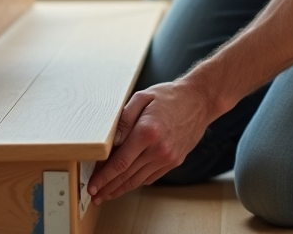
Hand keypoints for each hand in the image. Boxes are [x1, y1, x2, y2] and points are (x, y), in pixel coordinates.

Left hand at [87, 80, 215, 203]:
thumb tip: (110, 142)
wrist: (200, 100)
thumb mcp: (142, 98)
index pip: (120, 162)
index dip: (104, 177)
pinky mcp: (175, 161)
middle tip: (95, 196)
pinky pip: (152, 176)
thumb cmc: (169, 96)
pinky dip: (137, 182)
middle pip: (127, 175)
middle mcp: (158, 149)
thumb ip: (124, 119)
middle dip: (108, 187)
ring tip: (107, 194)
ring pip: (139, 180)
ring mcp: (168, 157)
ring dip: (121, 189)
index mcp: (147, 132)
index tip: (92, 186)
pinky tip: (127, 184)